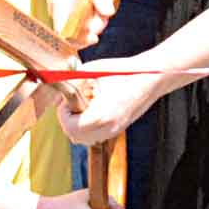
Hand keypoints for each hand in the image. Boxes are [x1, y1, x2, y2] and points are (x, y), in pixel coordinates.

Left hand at [60, 56, 176, 144]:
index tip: (67, 100)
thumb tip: (56, 83)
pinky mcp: (119, 128)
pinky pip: (96, 135)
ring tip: (85, 105)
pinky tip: (96, 107)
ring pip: (85, 139)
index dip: (63, 114)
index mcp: (102, 114)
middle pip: (76, 137)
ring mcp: (115, 130)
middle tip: (73, 103)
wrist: (151, 77)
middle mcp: (109, 127)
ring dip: (78, 125)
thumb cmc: (124, 71)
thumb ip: (73, 79)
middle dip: (69, 120)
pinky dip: (89, 126)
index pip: (71, 127)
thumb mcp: (94, 70)